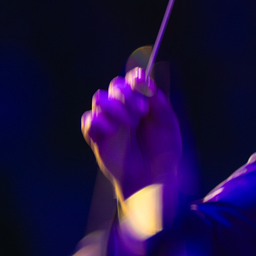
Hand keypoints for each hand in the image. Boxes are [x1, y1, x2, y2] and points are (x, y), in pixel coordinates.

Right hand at [81, 67, 181, 200]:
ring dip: (115, 107)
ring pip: (100, 98)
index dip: (135, 77)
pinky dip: (98, 121)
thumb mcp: (168, 125)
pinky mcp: (96, 137)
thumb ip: (159, 103)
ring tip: (130, 124)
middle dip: (128, 94)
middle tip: (142, 111)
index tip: (141, 82)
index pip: (133, 80)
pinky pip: (88, 120)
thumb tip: (148, 84)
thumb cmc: (162, 151)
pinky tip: (112, 131)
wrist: (152, 178)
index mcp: (141, 102)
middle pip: (115, 85)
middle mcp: (123, 108)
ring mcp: (109, 121)